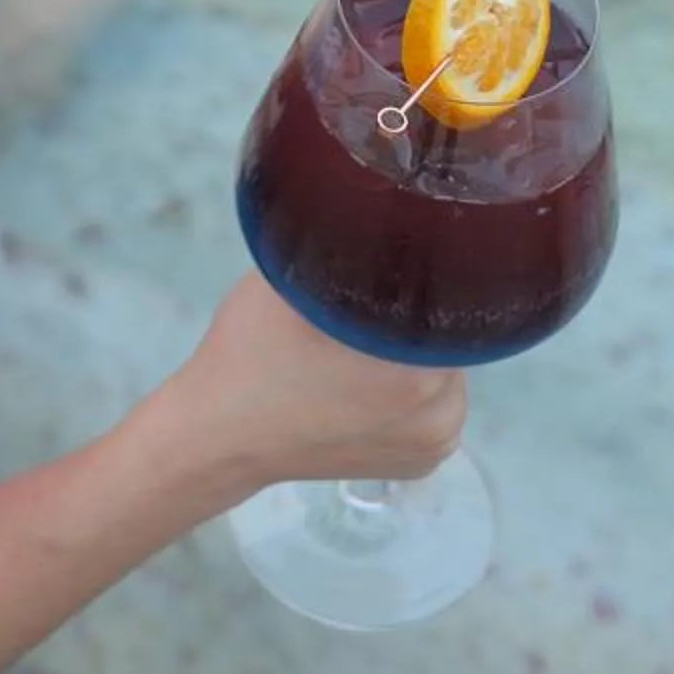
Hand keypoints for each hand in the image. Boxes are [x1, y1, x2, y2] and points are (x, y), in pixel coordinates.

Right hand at [171, 273, 466, 500]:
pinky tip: (371, 375)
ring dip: (416, 349)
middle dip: (417, 313)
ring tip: (367, 336)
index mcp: (417, 372)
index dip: (427, 274)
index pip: (453, 300)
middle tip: (372, 295)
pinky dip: (411, 387)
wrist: (220, 433)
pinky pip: (432, 404)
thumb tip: (374, 208)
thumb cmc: (251, 351)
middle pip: (450, 334)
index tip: (399, 257)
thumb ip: (341, 246)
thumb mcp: (292, 277)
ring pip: (444, 368)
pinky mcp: (419, 464)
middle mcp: (440, 416)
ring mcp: (433, 447)